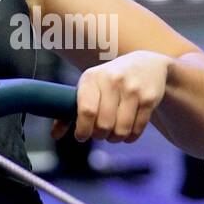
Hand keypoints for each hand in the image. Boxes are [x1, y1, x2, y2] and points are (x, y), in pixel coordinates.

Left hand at [52, 51, 170, 144]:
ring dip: (115, 138)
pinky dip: (130, 137)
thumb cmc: (110, 80)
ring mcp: (133, 89)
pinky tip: (127, 132)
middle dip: (100, 135)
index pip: (86, 111)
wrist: (147, 64)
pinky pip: (137, 129)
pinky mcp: (149, 98)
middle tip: (100, 133)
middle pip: (103, 125)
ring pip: (121, 130)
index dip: (83, 130)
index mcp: (92, 77)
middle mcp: (113, 80)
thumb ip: (71, 110)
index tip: (82, 136)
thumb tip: (54, 135)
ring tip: (113, 133)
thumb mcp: (90, 87)